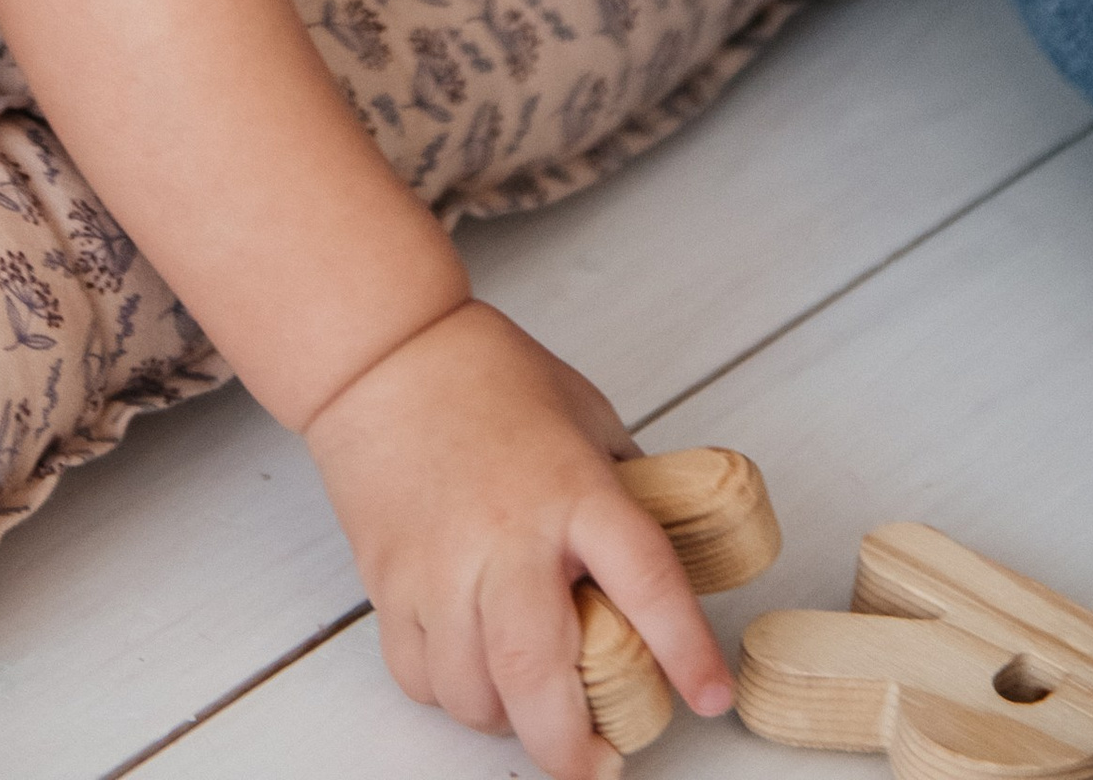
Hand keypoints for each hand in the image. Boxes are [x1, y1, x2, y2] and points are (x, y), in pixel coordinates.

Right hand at [305, 301, 734, 777]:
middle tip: (597, 761)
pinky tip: (471, 668)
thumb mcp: (586, 416)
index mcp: (573, 488)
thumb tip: (668, 549)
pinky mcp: (389, 580)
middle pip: (538, 673)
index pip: (645, 578)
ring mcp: (440, 564)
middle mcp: (507, 536)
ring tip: (531, 703)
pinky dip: (450, 693)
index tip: (709, 696)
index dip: (683, 648)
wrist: (383, 354)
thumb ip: (624, 487)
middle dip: (570, 744)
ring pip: (474, 693)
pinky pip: (421, 676)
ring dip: (508, 719)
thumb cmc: (488, 377)